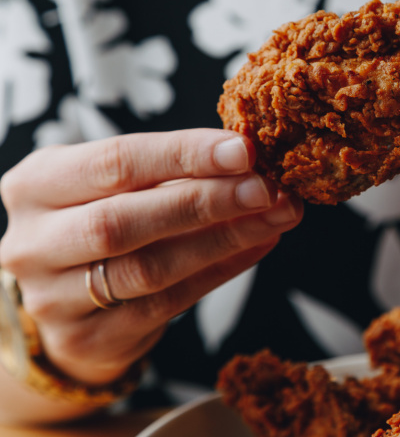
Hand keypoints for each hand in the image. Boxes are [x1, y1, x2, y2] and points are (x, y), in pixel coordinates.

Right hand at [0, 129, 302, 386]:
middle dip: (207, 201)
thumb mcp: (116, 183)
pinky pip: (167, 304)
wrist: (67, 298)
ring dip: (225, 239)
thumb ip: (171, 170)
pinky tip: (259, 245)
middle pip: (125, 220)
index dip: (184, 155)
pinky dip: (220, 271)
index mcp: (35, 184)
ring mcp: (52, 298)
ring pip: (150, 267)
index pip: (115, 162)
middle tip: (267, 188)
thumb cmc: (101, 216)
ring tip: (276, 216)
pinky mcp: (87, 339)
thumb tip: (247, 156)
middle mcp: (32, 242)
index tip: (244, 151)